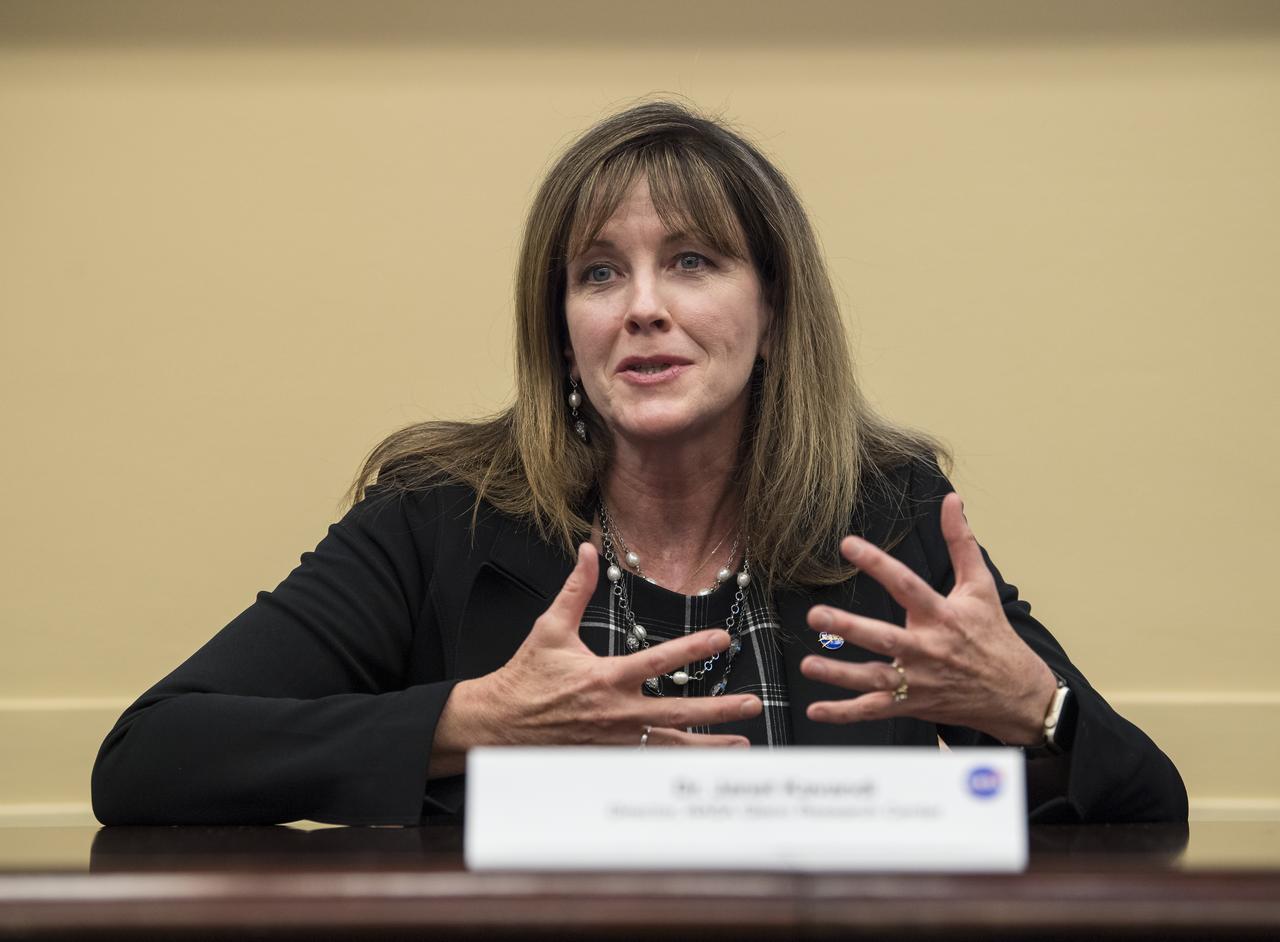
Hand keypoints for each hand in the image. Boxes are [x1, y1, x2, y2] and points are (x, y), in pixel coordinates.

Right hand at [437, 543, 761, 758]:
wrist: (499, 722)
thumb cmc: (526, 676)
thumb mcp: (549, 628)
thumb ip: (576, 590)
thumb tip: (589, 551)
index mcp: (606, 677)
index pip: (659, 660)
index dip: (693, 648)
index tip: (722, 639)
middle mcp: (616, 712)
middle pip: (678, 711)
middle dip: (718, 710)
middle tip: (751, 705)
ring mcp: (614, 740)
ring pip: (670, 745)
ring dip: (707, 745)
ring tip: (740, 745)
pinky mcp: (608, 757)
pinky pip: (649, 763)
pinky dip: (676, 765)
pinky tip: (701, 766)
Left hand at [799, 493, 1056, 744]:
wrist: (1018, 695)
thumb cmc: (994, 636)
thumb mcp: (981, 587)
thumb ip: (962, 543)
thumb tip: (951, 500)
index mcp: (942, 616)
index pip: (906, 584)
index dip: (877, 563)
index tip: (848, 544)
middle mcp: (928, 649)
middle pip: (884, 638)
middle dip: (849, 627)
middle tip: (817, 615)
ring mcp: (919, 681)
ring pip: (874, 678)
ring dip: (839, 674)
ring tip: (808, 664)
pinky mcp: (913, 705)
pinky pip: (874, 710)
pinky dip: (845, 713)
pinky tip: (816, 709)